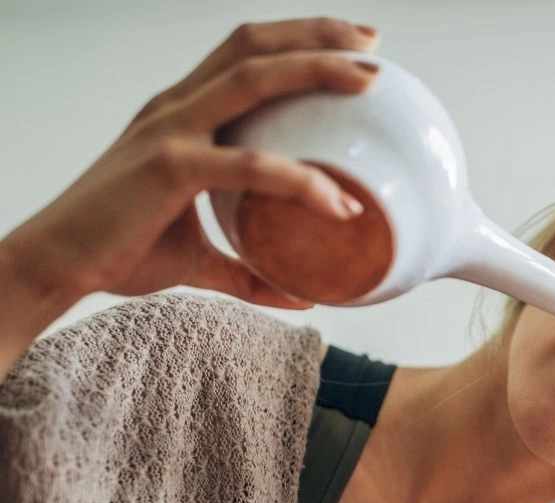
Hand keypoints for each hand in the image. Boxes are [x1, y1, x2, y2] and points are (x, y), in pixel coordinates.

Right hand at [3, 17, 382, 310]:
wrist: (58, 265)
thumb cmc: (120, 252)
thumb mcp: (198, 261)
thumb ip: (250, 272)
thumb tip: (300, 294)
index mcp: (182, 115)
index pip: (243, 57)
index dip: (296, 42)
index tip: (352, 48)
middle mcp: (176, 107)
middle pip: (252, 46)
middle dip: (316, 35)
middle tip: (374, 44)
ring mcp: (171, 130)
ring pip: (252, 78)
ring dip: (314, 70)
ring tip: (368, 80)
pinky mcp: (170, 167)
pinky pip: (250, 165)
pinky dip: (301, 180)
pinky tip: (340, 204)